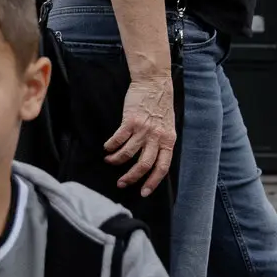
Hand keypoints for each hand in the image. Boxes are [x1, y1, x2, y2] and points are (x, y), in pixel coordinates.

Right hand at [105, 76, 176, 195]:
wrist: (155, 84)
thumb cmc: (160, 106)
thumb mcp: (168, 127)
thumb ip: (161, 143)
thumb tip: (151, 163)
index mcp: (168, 140)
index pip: (162, 167)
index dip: (153, 181)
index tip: (144, 192)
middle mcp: (156, 137)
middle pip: (144, 165)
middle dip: (131, 177)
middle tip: (121, 183)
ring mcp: (143, 129)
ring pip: (127, 154)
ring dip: (116, 160)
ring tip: (110, 161)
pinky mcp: (130, 121)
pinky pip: (118, 139)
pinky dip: (110, 146)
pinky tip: (107, 148)